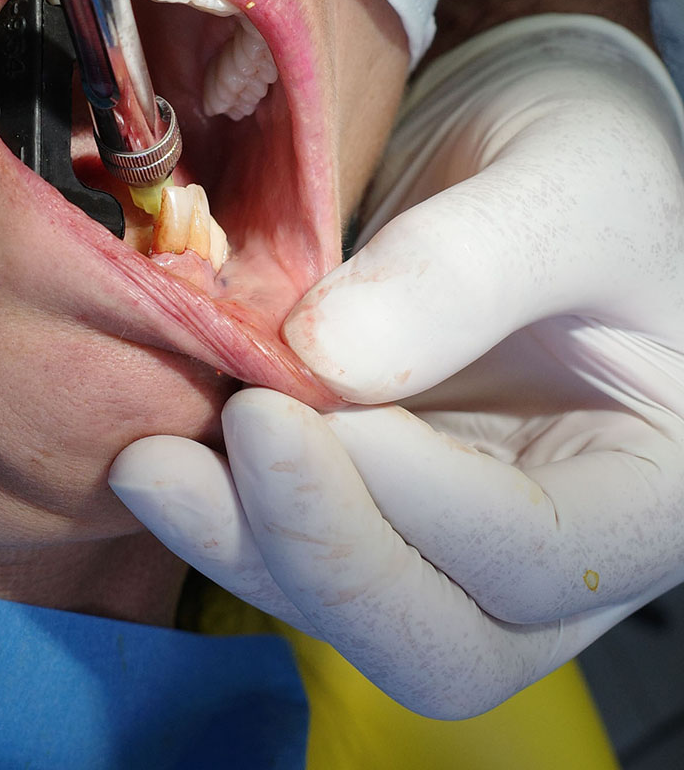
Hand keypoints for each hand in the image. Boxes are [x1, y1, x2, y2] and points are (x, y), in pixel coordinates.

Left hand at [111, 15, 683, 717]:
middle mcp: (556, 541)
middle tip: (229, 439)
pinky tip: (164, 450)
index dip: (414, 497)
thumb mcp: (561, 187)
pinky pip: (293, 544)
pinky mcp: (366, 493)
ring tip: (154, 462)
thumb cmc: (580, 155)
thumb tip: (322, 360)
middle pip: (442, 640)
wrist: (512, 149)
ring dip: (243, 543)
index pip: (538, 555)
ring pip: (351, 612)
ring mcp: (450, 528)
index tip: (305, 402)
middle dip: (320, 555)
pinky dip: (224, 512)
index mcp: (651, 486)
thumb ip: (461, 269)